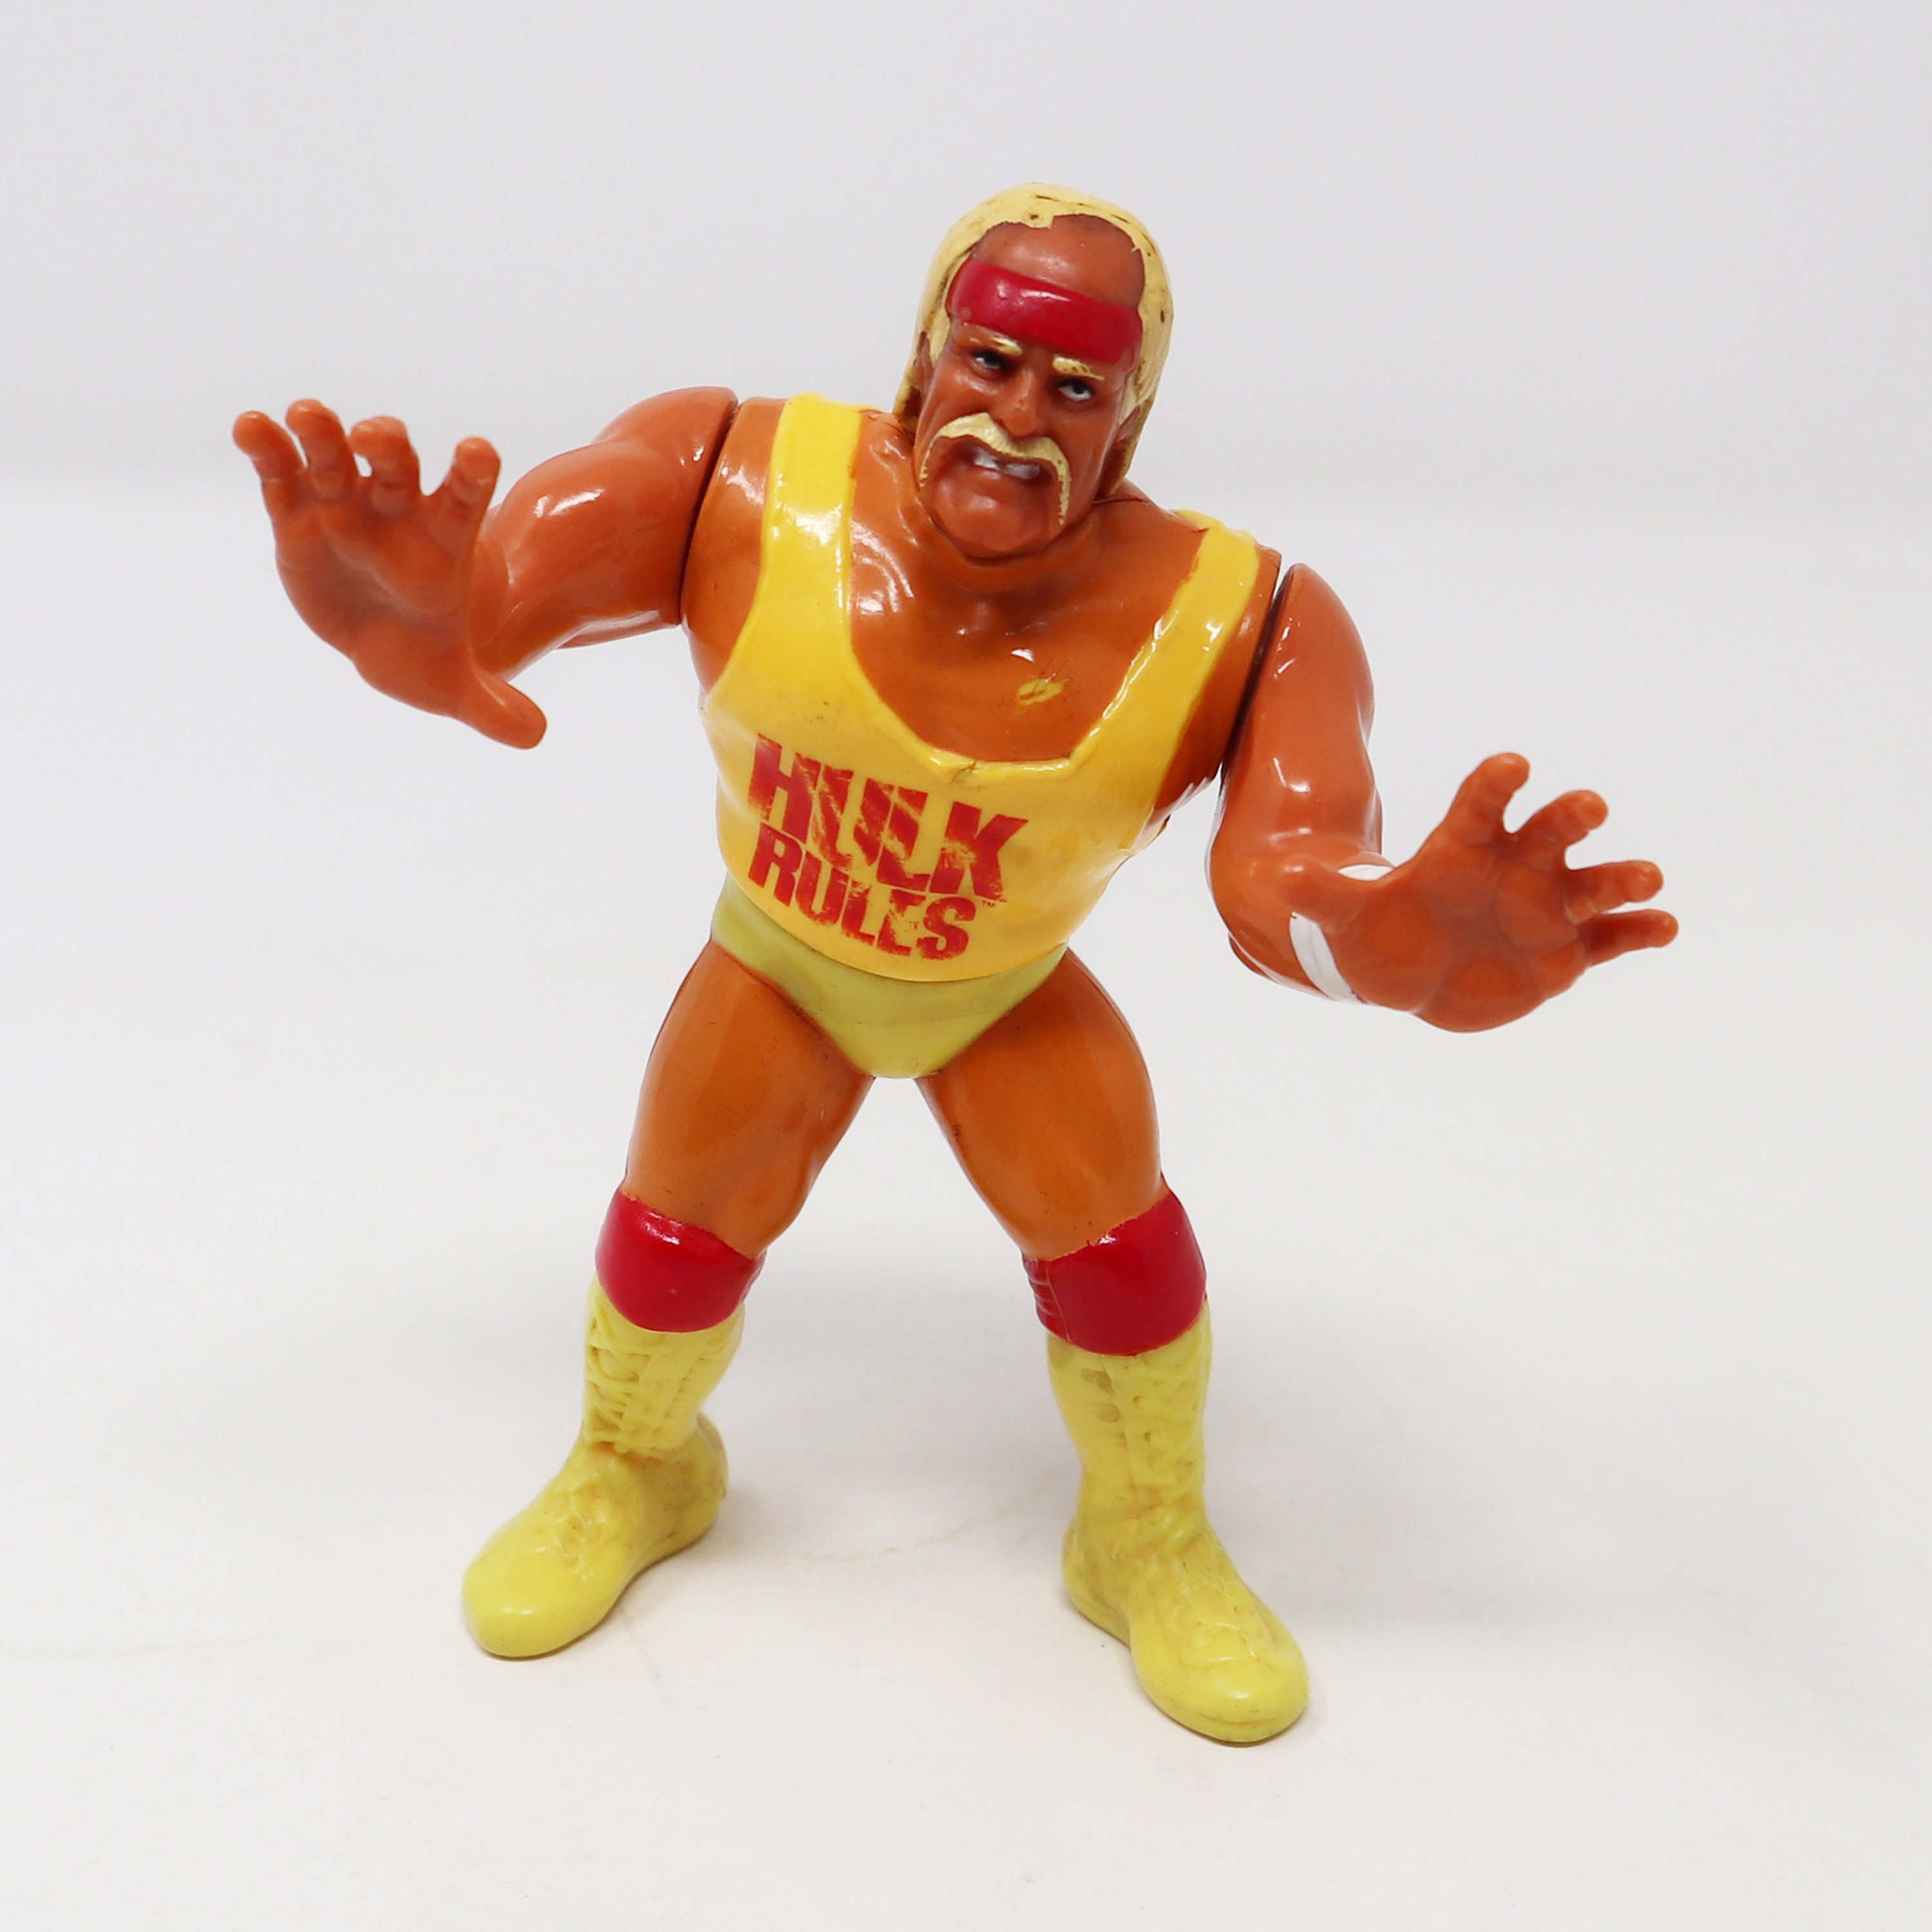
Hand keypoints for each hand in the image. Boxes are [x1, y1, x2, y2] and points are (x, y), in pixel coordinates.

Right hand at [233, 401, 545, 747]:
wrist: (379, 638)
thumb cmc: (426, 648)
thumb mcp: (455, 684)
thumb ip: (489, 704)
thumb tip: (533, 736)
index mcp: (441, 540)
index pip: (464, 498)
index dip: (472, 475)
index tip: (479, 452)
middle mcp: (393, 511)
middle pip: (395, 465)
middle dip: (386, 445)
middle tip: (374, 436)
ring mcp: (343, 506)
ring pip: (334, 456)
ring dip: (321, 433)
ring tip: (302, 415)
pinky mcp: (295, 513)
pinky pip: (280, 474)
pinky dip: (266, 449)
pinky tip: (250, 427)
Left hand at [1283, 754, 1676, 1030]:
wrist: (1413, 974)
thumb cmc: (1380, 931)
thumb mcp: (1344, 914)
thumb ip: (1322, 893)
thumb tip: (1281, 880)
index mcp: (1463, 848)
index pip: (1481, 804)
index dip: (1495, 783)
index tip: (1513, 764)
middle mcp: (1515, 868)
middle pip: (1547, 833)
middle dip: (1568, 818)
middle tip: (1589, 807)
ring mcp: (1546, 909)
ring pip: (1591, 885)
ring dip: (1620, 878)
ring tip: (1647, 878)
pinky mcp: (1567, 953)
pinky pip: (1609, 940)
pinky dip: (1638, 932)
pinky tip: (1664, 927)